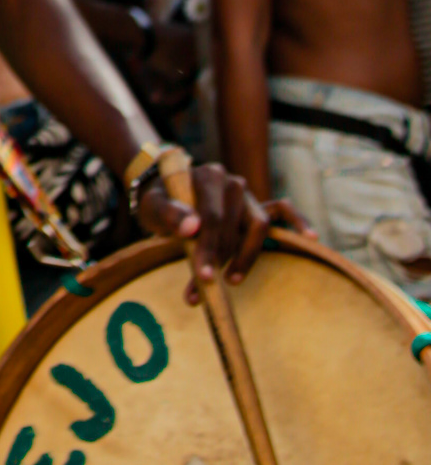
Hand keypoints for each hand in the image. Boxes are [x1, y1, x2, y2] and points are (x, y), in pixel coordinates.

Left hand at [136, 164, 305, 290]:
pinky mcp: (257, 206)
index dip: (208, 249)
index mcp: (206, 176)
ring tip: (232, 279)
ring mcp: (247, 194)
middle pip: (233, 226)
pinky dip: (298, 221)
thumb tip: (193, 227)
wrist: (164, 196)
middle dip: (219, 260)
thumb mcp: (153, 208)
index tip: (203, 278)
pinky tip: (311, 239)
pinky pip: (283, 211)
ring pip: (256, 225)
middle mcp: (231, 181)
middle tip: (204, 288)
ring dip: (246, 255)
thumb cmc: (160, 204)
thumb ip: (169, 214)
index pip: (212, 217)